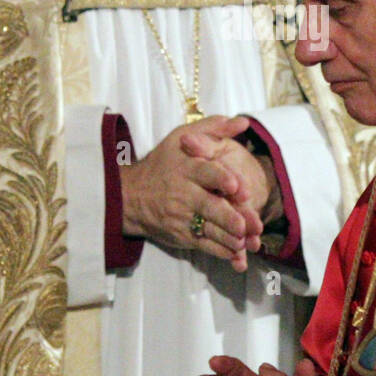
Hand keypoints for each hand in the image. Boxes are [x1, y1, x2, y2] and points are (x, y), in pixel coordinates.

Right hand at [119, 115, 263, 270]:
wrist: (131, 195)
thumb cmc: (163, 163)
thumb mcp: (182, 138)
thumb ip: (214, 128)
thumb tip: (243, 123)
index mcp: (188, 168)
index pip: (206, 173)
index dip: (222, 179)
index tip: (237, 186)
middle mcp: (184, 193)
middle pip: (209, 206)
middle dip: (228, 216)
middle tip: (244, 224)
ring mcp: (182, 217)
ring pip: (209, 229)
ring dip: (228, 237)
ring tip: (244, 240)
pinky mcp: (182, 235)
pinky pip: (204, 245)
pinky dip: (221, 251)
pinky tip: (236, 252)